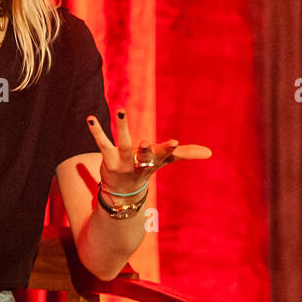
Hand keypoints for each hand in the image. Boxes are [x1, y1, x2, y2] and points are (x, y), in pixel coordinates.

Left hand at [86, 108, 211, 199]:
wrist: (122, 191)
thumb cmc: (146, 169)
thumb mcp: (165, 160)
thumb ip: (185, 154)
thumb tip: (210, 153)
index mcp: (155, 161)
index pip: (164, 155)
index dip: (168, 149)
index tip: (175, 142)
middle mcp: (139, 163)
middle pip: (144, 155)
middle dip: (145, 150)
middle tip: (144, 142)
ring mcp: (122, 162)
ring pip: (122, 145)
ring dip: (122, 128)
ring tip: (121, 110)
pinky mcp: (108, 158)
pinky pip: (102, 143)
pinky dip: (96, 131)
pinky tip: (90, 118)